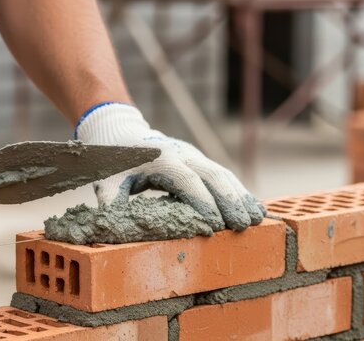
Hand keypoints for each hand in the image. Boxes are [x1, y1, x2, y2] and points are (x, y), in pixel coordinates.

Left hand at [76, 103, 265, 230]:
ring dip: (240, 196)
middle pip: (213, 175)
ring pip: (223, 174)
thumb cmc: (114, 160)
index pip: (186, 181)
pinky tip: (253, 207)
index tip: (214, 225)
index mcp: (161, 158)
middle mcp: (182, 153)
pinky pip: (223, 175)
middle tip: (243, 226)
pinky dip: (239, 191)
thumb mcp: (105, 181)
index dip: (202, 202)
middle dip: (230, 201)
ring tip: (257, 219)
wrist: (120, 132)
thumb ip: (110, 204)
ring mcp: (194, 155)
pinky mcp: (199, 160)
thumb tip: (113, 231)